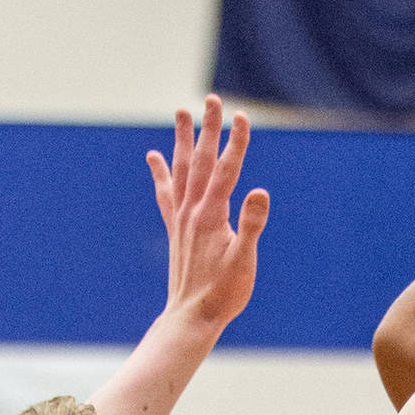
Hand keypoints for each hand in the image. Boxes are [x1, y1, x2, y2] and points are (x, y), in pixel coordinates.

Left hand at [147, 94, 269, 328]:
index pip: (226, 170)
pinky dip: (160, 171)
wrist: (192, 316)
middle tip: (211, 99)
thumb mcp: (244, 261)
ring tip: (181, 112)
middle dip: (207, 128)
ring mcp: (181, 218)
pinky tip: (154, 156)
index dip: (235, 142)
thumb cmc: (224, 292)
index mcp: (211, 216)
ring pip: (180, 169)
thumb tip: (260, 192)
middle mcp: (192, 211)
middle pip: (200, 160)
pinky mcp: (176, 228)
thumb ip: (251, 225)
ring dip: (182, 139)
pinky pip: (166, 191)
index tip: (242, 116)